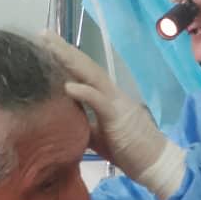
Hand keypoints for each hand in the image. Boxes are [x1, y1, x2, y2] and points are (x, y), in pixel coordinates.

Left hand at [41, 31, 186, 199]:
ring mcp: (117, 103)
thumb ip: (84, 123)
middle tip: (43, 34)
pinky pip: (99, 101)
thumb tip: (63, 119)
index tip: (47, 46)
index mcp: (107, 98)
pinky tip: (67, 85)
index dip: (67, 59)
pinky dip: (84, 92)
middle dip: (64, 50)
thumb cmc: (131, 152)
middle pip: (86, 66)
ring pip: (92, 75)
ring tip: (51, 47)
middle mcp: (112, 94)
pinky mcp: (118, 117)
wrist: (157, 164)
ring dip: (71, 60)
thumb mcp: (100, 136)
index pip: (85, 73)